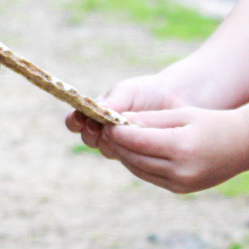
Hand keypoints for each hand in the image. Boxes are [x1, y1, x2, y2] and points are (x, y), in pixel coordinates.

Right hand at [64, 72, 192, 146]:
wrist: (173, 99)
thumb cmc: (145, 92)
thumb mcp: (126, 91)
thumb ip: (112, 101)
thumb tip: (98, 109)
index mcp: (96, 114)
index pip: (77, 121)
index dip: (75, 121)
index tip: (80, 117)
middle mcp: (104, 131)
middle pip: (88, 138)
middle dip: (89, 133)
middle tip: (96, 126)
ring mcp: (120, 144)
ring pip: (105, 149)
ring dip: (108, 142)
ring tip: (116, 133)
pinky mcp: (136, 155)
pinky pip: (126, 157)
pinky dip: (127, 150)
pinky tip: (134, 142)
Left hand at [89, 106, 248, 193]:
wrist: (244, 146)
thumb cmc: (213, 123)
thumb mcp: (182, 114)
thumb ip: (150, 120)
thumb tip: (119, 122)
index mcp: (182, 147)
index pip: (138, 142)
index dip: (118, 133)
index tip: (105, 122)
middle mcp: (181, 170)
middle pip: (135, 158)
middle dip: (117, 145)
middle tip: (104, 131)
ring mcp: (181, 183)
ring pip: (140, 170)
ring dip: (124, 156)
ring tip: (115, 140)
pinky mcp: (181, 189)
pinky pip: (150, 176)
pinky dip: (138, 165)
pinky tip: (132, 152)